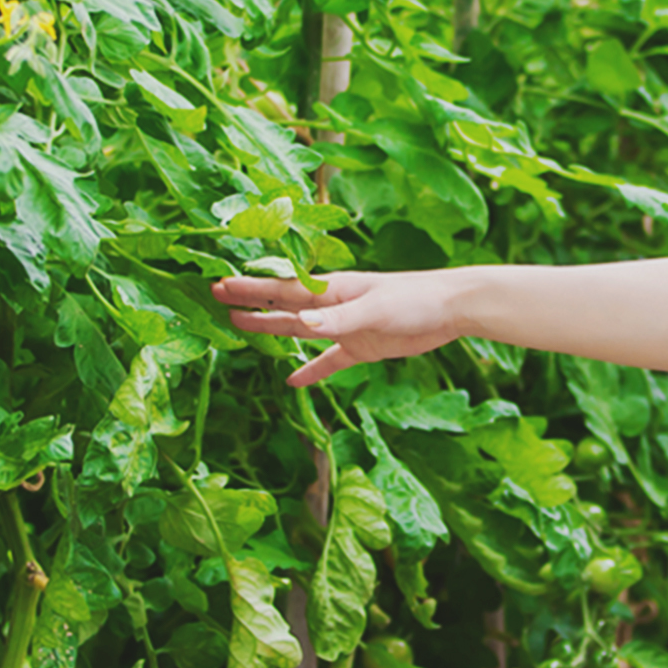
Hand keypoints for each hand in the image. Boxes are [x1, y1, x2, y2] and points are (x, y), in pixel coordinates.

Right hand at [211, 270, 464, 387]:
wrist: (450, 309)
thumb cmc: (413, 300)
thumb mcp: (373, 310)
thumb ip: (336, 320)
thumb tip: (300, 325)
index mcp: (330, 290)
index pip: (281, 289)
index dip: (249, 288)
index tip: (218, 286)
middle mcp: (332, 306)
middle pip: (283, 306)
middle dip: (250, 302)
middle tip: (217, 300)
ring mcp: (345, 326)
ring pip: (299, 330)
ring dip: (271, 329)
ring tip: (240, 327)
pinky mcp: (361, 346)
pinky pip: (329, 361)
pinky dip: (311, 370)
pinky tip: (293, 381)